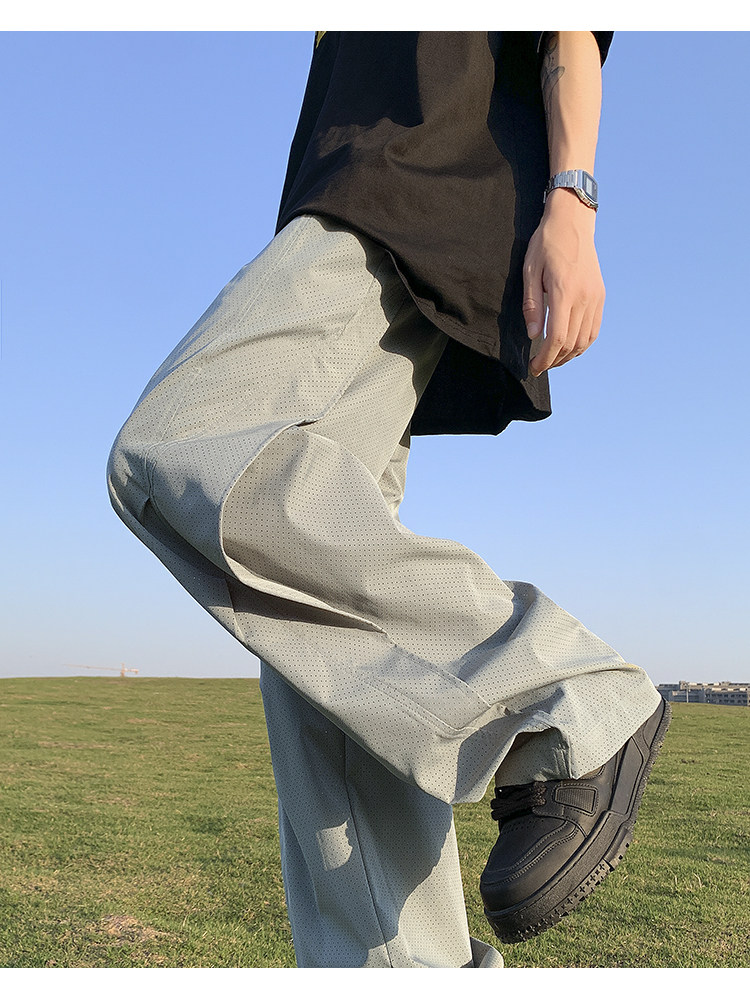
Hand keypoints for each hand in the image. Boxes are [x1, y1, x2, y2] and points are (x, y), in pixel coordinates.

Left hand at [522, 187, 604, 376]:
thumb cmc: (546, 244)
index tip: (533, 367)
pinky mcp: (600, 296)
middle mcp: (584, 298)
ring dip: (568, 356)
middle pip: (571, 344)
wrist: (572, 222)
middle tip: (538, 366)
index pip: (557, 338)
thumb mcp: (530, 272)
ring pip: (585, 340)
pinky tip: (569, 347)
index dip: (544, 358)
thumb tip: (534, 335)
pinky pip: (594, 329)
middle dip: (554, 361)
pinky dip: (582, 344)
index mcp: (565, 292)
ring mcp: (595, 298)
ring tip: (552, 359)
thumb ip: (532, 305)